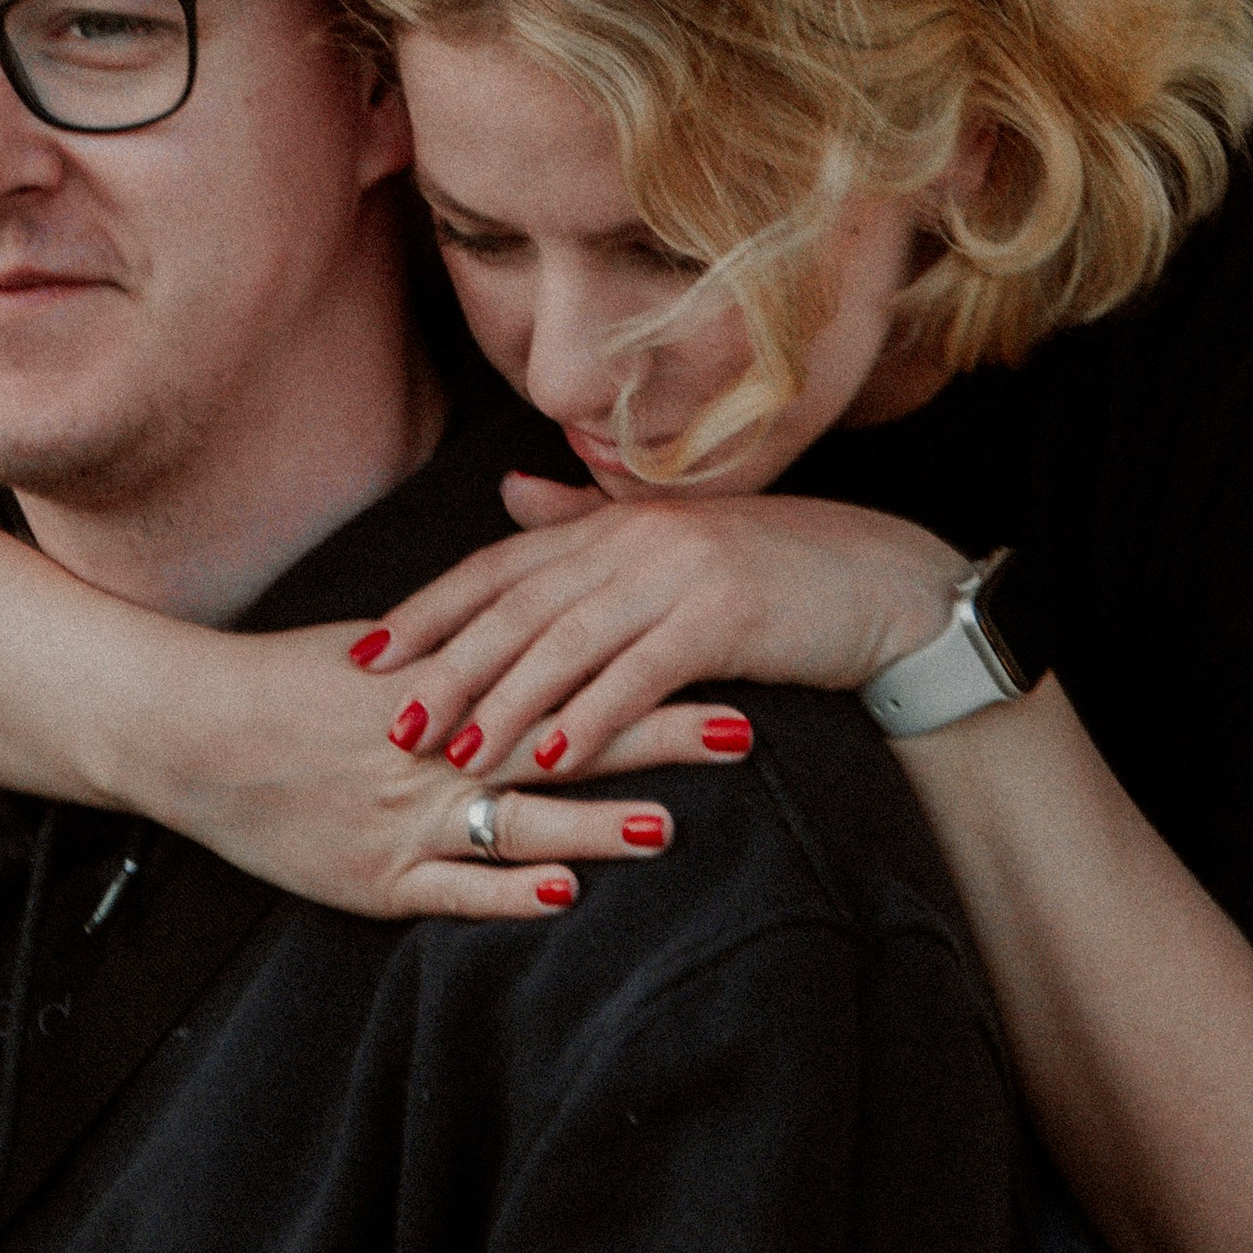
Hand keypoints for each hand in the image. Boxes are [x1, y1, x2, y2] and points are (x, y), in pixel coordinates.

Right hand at [136, 613, 698, 918]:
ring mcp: (408, 819)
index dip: (642, 664)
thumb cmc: (289, 681)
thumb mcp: (387, 645)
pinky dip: (511, 894)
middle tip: (739, 729)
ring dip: (598, 826)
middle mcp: (438, 752)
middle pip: (565, 740)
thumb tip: (539, 614)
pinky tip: (569, 895)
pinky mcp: (376, 880)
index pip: (566, 669)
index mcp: (449, 687)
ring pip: (519, 822)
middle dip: (654, 737)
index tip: (716, 650)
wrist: (194, 732)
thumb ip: (467, 641)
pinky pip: (455, 890)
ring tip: (670, 823)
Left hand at [344, 480, 967, 780]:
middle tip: (389, 718)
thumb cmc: (777, 570)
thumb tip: (509, 494)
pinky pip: (641, 673)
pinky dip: (592, 715)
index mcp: (613, 523)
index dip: (430, 608)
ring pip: (566, 644)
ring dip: (504, 702)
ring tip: (453, 754)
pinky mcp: (724, 616)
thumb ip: (585, 522)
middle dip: (446, 665)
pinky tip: (554, 758)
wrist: (885, 581)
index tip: (367, 652)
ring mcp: (677, 573)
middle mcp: (632, 540)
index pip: (498, 565)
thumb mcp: (671, 543)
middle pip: (516, 607)